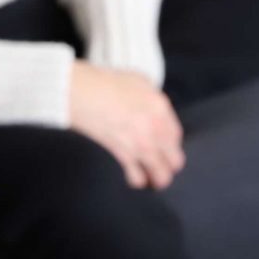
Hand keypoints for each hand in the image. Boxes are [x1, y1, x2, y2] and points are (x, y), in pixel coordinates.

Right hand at [67, 65, 183, 189]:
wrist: (83, 93)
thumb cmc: (103, 83)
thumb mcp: (137, 79)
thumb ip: (150, 94)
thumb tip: (150, 103)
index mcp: (161, 108)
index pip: (176, 136)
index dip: (171, 145)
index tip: (165, 149)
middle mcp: (157, 129)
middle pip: (175, 160)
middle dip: (167, 165)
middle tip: (160, 166)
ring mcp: (142, 144)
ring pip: (161, 175)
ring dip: (156, 178)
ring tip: (149, 179)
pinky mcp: (125, 155)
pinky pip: (137, 177)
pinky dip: (135, 179)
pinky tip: (132, 177)